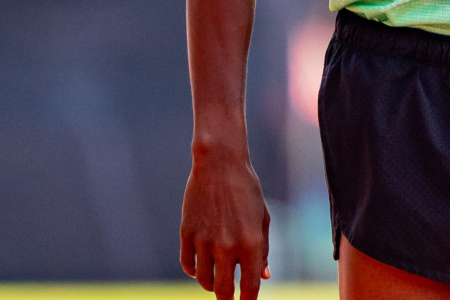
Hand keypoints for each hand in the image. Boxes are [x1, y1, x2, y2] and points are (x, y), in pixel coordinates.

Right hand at [180, 147, 271, 299]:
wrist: (219, 163)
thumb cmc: (246, 190)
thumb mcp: (262, 219)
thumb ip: (263, 251)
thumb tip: (263, 277)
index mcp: (250, 243)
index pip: (249, 287)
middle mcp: (226, 246)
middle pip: (222, 291)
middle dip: (227, 299)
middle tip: (229, 297)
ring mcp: (204, 240)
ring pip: (203, 281)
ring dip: (210, 284)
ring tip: (216, 279)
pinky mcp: (187, 232)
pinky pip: (188, 265)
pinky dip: (194, 271)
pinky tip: (201, 267)